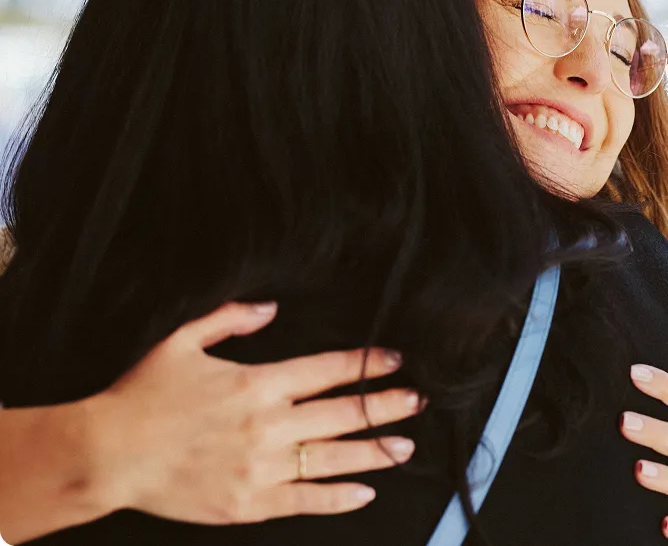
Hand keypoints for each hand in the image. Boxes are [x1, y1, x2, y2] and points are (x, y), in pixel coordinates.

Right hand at [85, 301, 421, 523]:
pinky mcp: (248, 503)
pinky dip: (337, 497)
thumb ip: (229, 318)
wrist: (107, 455)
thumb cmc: (142, 395)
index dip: (366, 363)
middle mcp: (268, 425)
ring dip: (374, 451)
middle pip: (343, 413)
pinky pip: (304, 501)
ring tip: (405, 446)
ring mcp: (261, 468)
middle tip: (418, 400)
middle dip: (386, 406)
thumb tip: (271, 307)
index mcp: (258, 383)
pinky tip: (364, 491)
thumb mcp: (180, 340)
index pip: (328, 369)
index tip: (395, 359)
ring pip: (332, 458)